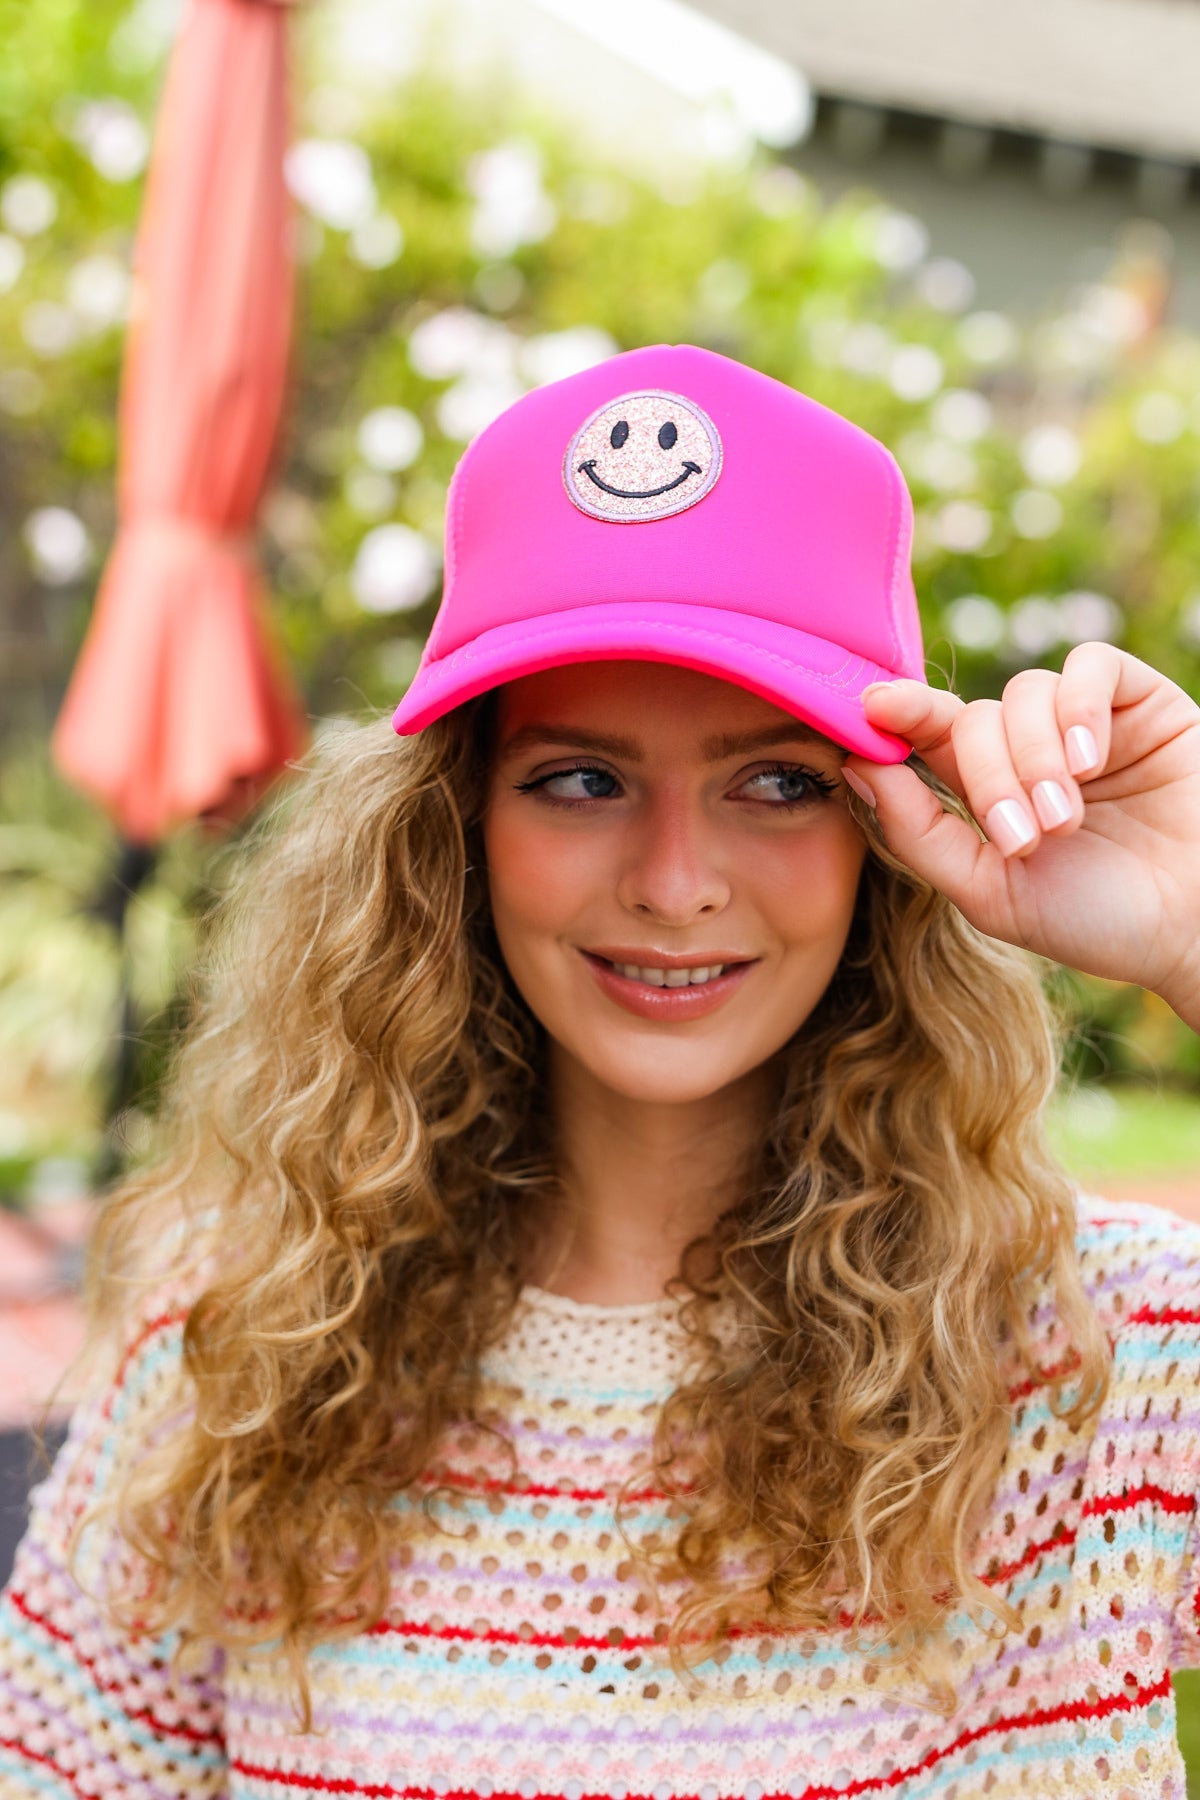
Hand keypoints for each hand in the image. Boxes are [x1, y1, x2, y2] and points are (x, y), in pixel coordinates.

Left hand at [842, 644, 1199, 1025]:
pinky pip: (1090, 666)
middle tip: (1025, 838)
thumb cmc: (1099, 921)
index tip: (873, 707)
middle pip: (974, 719)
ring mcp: (1086, 722)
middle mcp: (1032, 750)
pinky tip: (1093, 761)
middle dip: (988, 777)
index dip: (900, 714)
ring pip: (1025, 693)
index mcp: (989, 792)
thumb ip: (919, 833)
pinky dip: (1079, 708)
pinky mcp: (1142, 702)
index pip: (931, 735)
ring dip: (1036, 758)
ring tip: (1066, 820)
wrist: (1197, 928)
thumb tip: (856, 765)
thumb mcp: (990, 891)